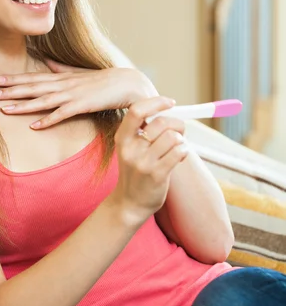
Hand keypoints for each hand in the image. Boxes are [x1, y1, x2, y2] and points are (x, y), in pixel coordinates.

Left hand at [0, 59, 159, 128]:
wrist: (127, 83)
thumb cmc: (103, 80)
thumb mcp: (79, 72)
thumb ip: (62, 68)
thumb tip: (47, 61)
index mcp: (61, 77)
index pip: (33, 78)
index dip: (14, 79)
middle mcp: (63, 84)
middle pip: (32, 88)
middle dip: (11, 91)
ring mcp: (72, 95)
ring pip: (43, 100)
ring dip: (23, 105)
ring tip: (4, 110)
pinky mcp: (82, 105)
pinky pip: (62, 114)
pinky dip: (48, 120)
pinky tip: (34, 127)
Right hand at [109, 96, 187, 225]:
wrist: (129, 203)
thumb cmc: (135, 171)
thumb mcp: (130, 148)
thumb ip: (144, 130)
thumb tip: (169, 108)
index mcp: (122, 138)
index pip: (136, 110)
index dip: (156, 102)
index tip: (170, 102)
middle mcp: (130, 148)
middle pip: (161, 122)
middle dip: (177, 125)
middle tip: (179, 133)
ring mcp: (143, 162)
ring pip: (173, 137)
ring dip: (181, 140)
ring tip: (177, 148)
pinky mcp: (157, 174)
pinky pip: (179, 151)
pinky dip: (184, 151)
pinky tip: (180, 156)